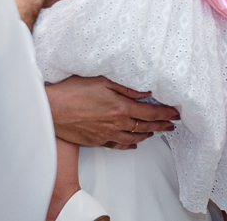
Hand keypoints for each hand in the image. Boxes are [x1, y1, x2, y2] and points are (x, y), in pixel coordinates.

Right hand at [45, 75, 178, 149]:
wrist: (51, 110)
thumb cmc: (71, 91)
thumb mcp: (99, 81)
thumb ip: (124, 87)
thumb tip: (145, 91)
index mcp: (120, 107)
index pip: (150, 112)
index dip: (165, 113)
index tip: (175, 113)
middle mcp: (117, 124)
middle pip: (146, 126)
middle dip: (161, 125)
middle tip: (171, 124)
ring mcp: (108, 134)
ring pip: (135, 138)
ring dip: (148, 134)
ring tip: (155, 131)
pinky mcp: (97, 141)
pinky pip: (119, 145)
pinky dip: (130, 144)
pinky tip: (133, 143)